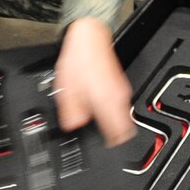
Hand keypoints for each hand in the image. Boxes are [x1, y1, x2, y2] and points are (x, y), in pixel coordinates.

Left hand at [53, 17, 135, 146]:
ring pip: (123, 117)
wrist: (90, 36)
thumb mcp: (65, 89)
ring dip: (113, 124)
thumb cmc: (79, 59)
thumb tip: (74, 126)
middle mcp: (119, 99)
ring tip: (97, 123)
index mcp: (106, 102)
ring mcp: (123, 92)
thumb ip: (70, 112)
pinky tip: (99, 108)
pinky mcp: (121, 86)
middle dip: (114, 138)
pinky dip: (112, 112)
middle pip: (124, 130)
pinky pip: (120, 106)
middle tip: (103, 142)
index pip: (120, 136)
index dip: (114, 149)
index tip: (108, 153)